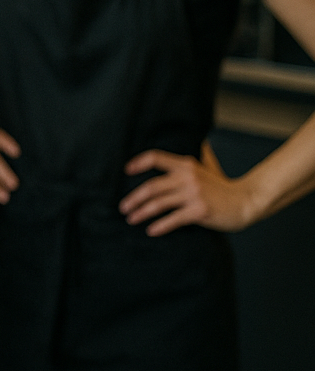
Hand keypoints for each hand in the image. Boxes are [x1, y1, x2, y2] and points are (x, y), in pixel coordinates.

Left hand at [120, 144, 252, 234]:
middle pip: (152, 186)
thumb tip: (201, 140)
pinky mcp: (199, 211)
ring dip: (141, 212)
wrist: (247, 201)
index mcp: (186, 165)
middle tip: (123, 207)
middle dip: (134, 198)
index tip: (126, 171)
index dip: (138, 163)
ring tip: (131, 219)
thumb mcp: (210, 167)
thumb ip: (202, 155)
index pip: (156, 157)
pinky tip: (151, 230)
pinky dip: (160, 226)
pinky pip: (173, 219)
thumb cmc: (224, 187)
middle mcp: (188, 177)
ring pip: (159, 203)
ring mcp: (193, 194)